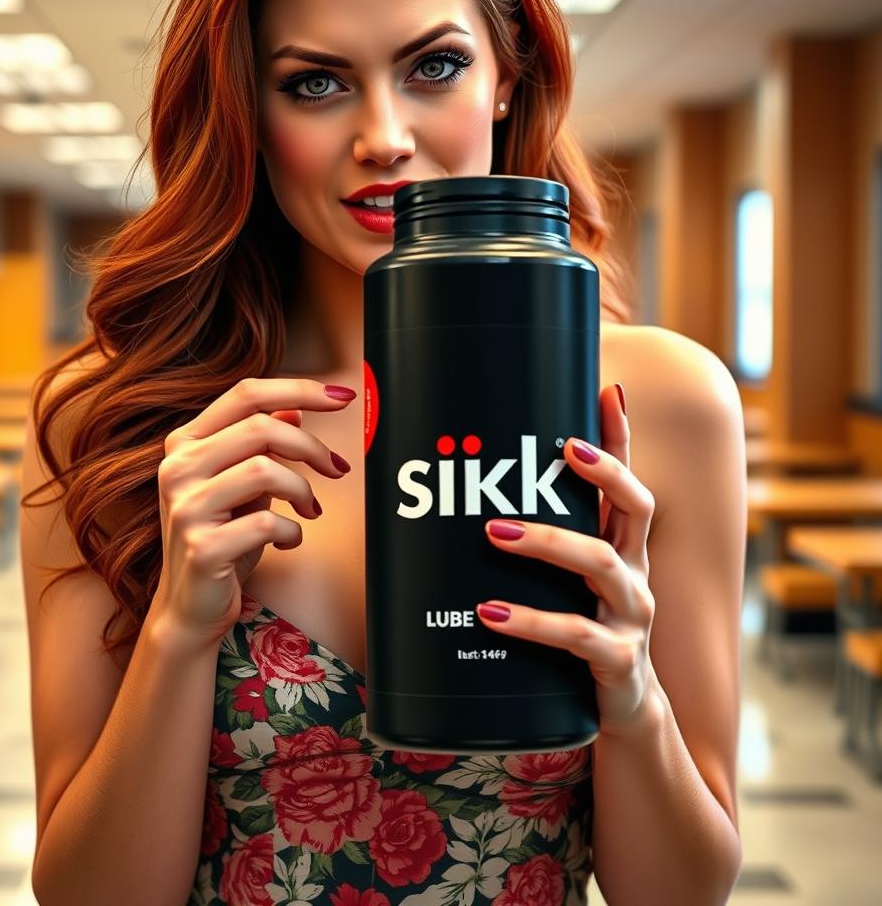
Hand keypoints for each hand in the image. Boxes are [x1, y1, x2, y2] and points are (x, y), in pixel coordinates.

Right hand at [148, 378, 355, 652]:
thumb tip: (296, 408)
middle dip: (311, 446)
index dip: (299, 388)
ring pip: (265, 469)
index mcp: (185, 444)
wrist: (191, 608)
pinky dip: (293, 530)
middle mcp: (177, 468)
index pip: (245, 394)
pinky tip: (289, 540)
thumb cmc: (222, 539)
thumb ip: (260, 446)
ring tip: (310, 509)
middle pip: (260, 427)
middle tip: (336, 468)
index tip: (341, 396)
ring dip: (302, 489)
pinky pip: (267, 522)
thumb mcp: (243, 485)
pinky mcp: (202, 546)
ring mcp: (185, 507)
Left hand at [477, 383, 659, 733]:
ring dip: (548, 542)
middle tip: (561, 450)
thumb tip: (469, 503)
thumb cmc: (580, 632)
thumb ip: (539, 544)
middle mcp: (635, 573)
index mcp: (623, 548)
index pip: (628, 483)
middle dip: (603, 473)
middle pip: (635, 509)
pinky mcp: (618, 662)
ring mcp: (632, 617)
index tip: (607, 393)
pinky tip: (489, 612)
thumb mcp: (568, 584)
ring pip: (602, 564)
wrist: (620, 712)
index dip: (622, 439)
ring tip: (494, 531)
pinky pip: (576, 636)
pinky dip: (532, 621)